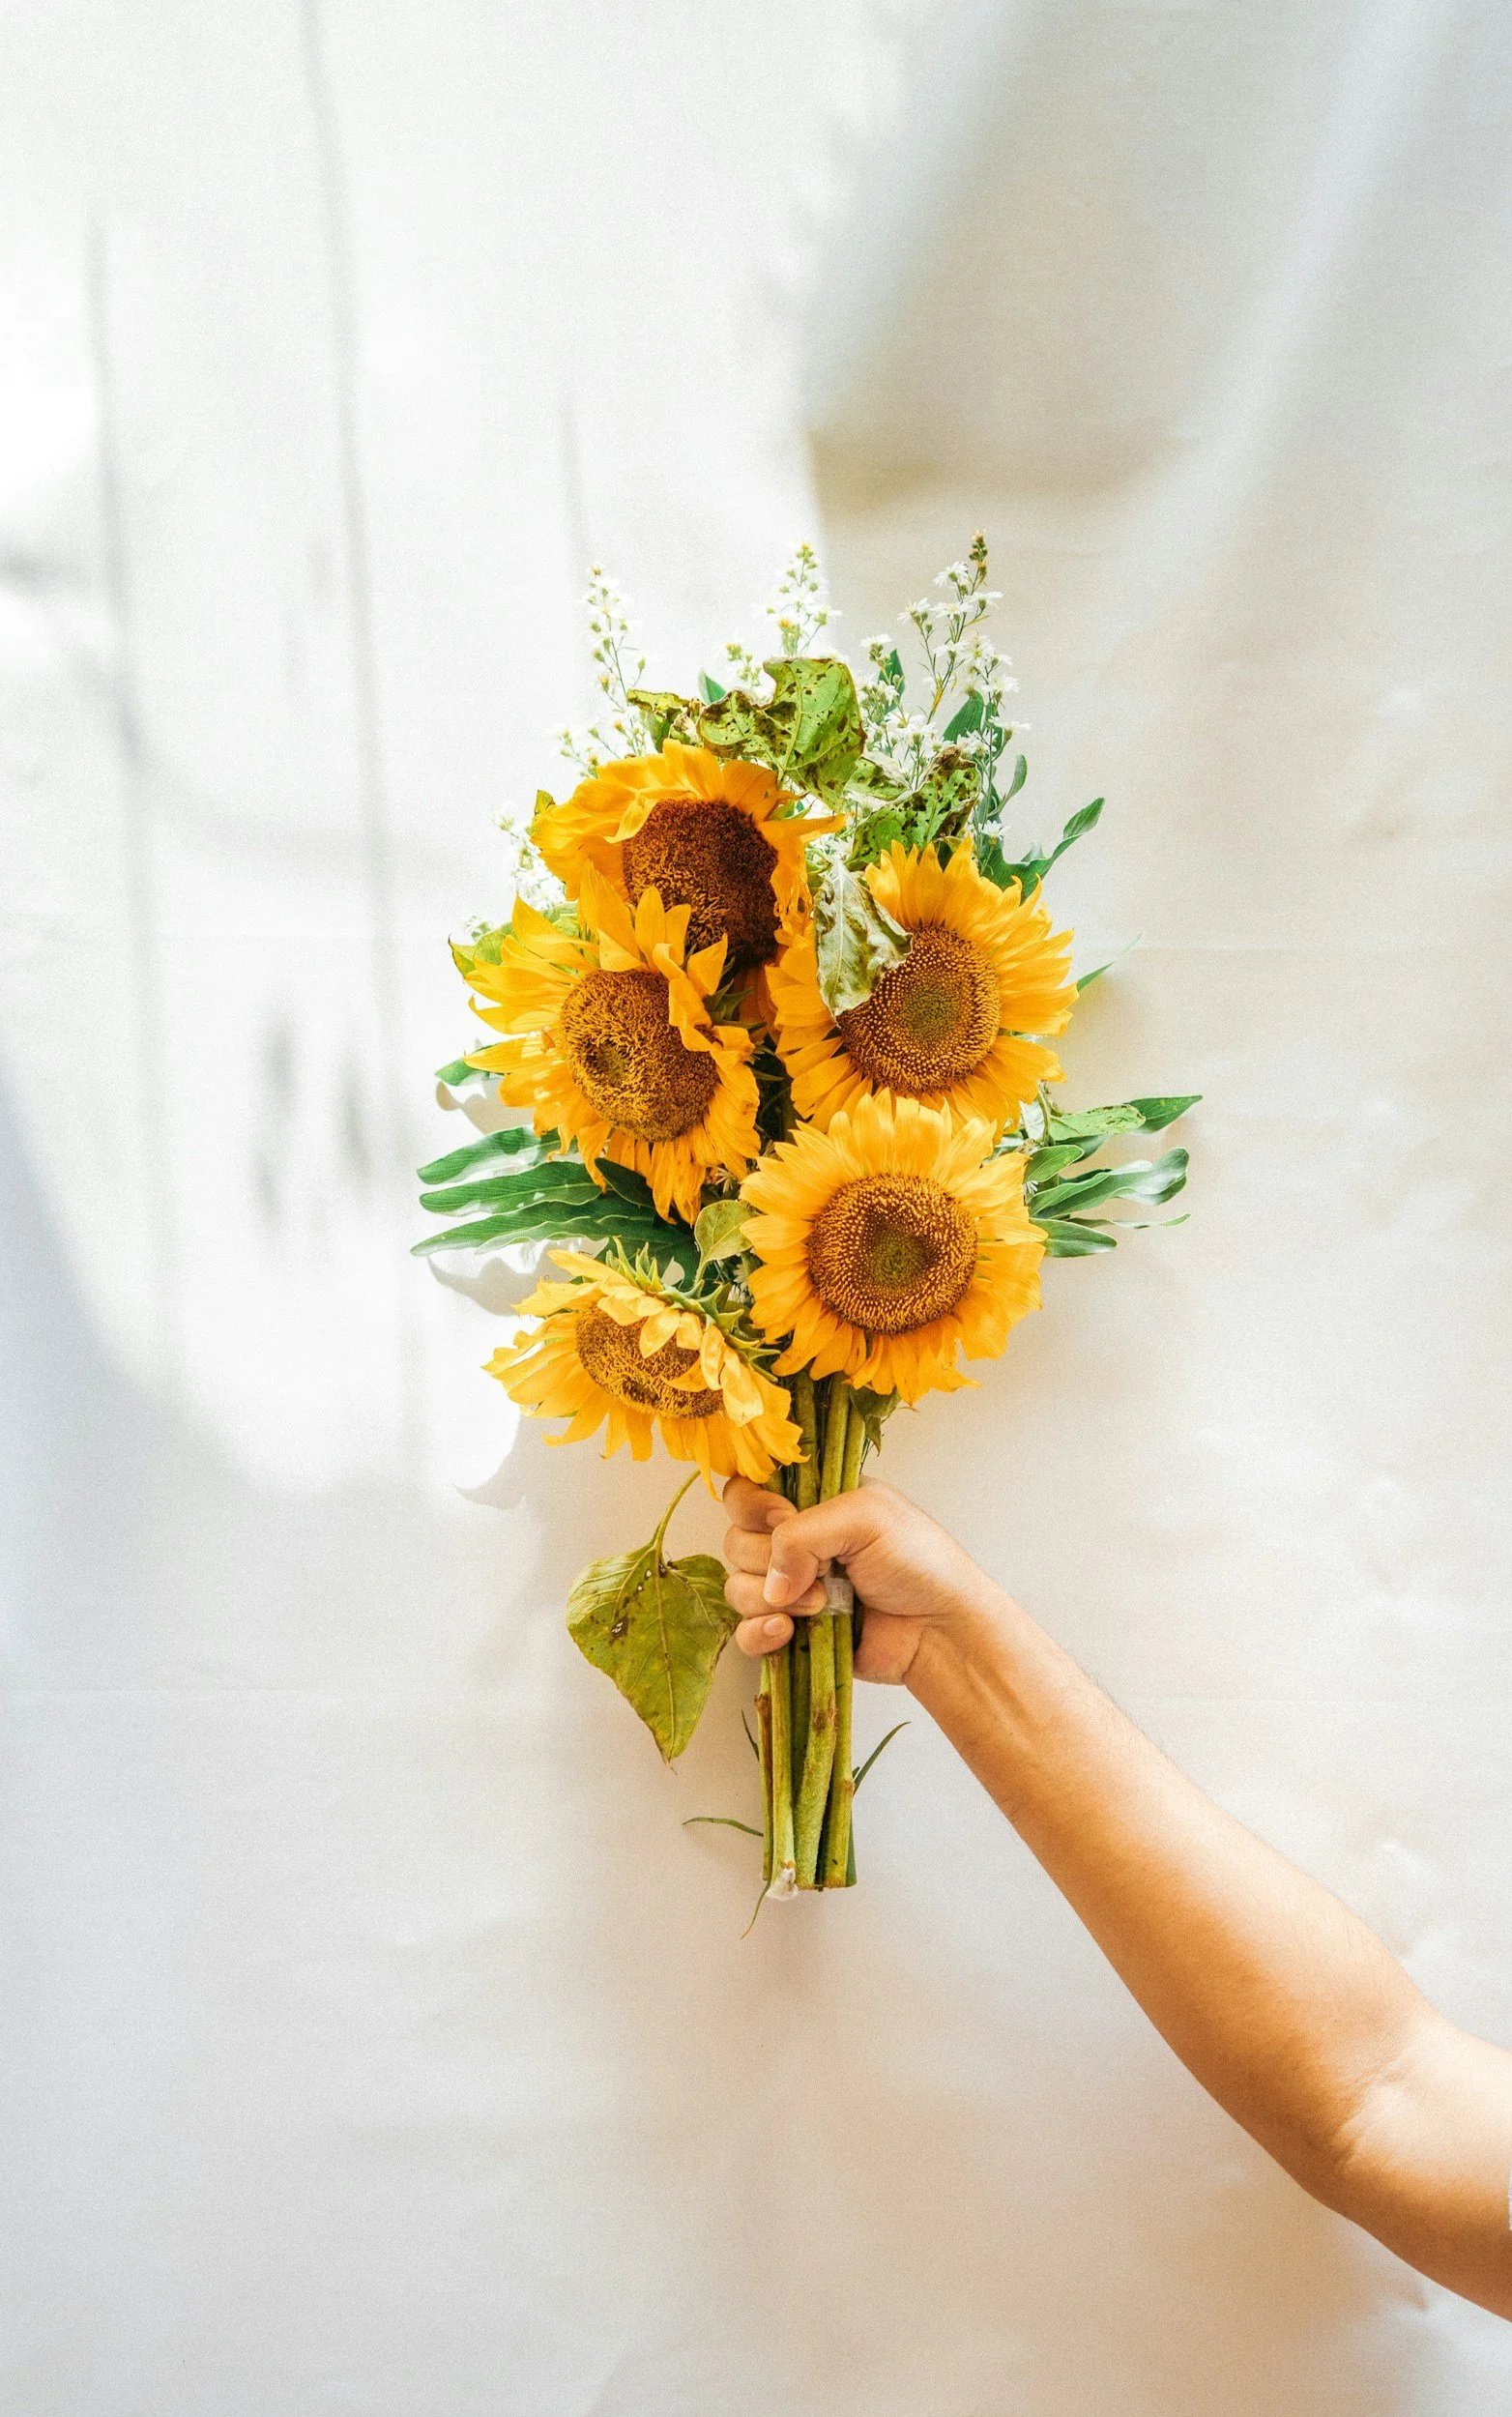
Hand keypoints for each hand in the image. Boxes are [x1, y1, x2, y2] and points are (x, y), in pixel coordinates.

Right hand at [720, 1475, 996, 1685]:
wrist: (941, 1631)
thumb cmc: (918, 1562)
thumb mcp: (865, 1517)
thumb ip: (802, 1533)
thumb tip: (772, 1578)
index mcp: (811, 1501)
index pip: (747, 1491)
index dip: (752, 1505)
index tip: (780, 1517)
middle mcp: (795, 1541)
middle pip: (735, 1540)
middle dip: (767, 1558)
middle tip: (820, 1571)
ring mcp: (790, 1588)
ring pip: (736, 1587)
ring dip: (769, 1599)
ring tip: (820, 1607)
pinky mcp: (790, 1631)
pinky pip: (745, 1633)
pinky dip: (758, 1634)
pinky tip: (788, 1634)